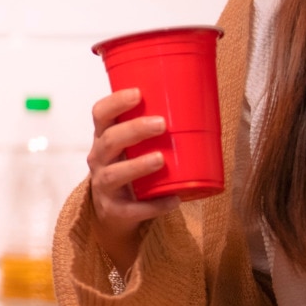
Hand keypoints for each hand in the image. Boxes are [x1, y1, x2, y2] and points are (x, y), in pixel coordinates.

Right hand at [86, 88, 184, 274]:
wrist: (116, 212)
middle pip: (108, 141)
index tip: (137, 93)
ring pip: (113, 174)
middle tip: (161, 124)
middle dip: (133, 130)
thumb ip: (156, 130)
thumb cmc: (133, 168)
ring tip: (160, 159)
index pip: (100, 115)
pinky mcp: (114, 210)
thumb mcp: (135, 147)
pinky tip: (172, 200)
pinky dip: (153, 205)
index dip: (115, 103)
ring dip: (137, 165)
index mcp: (105, 138)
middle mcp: (99, 160)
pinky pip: (132, 209)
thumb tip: (206, 105)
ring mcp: (104, 186)